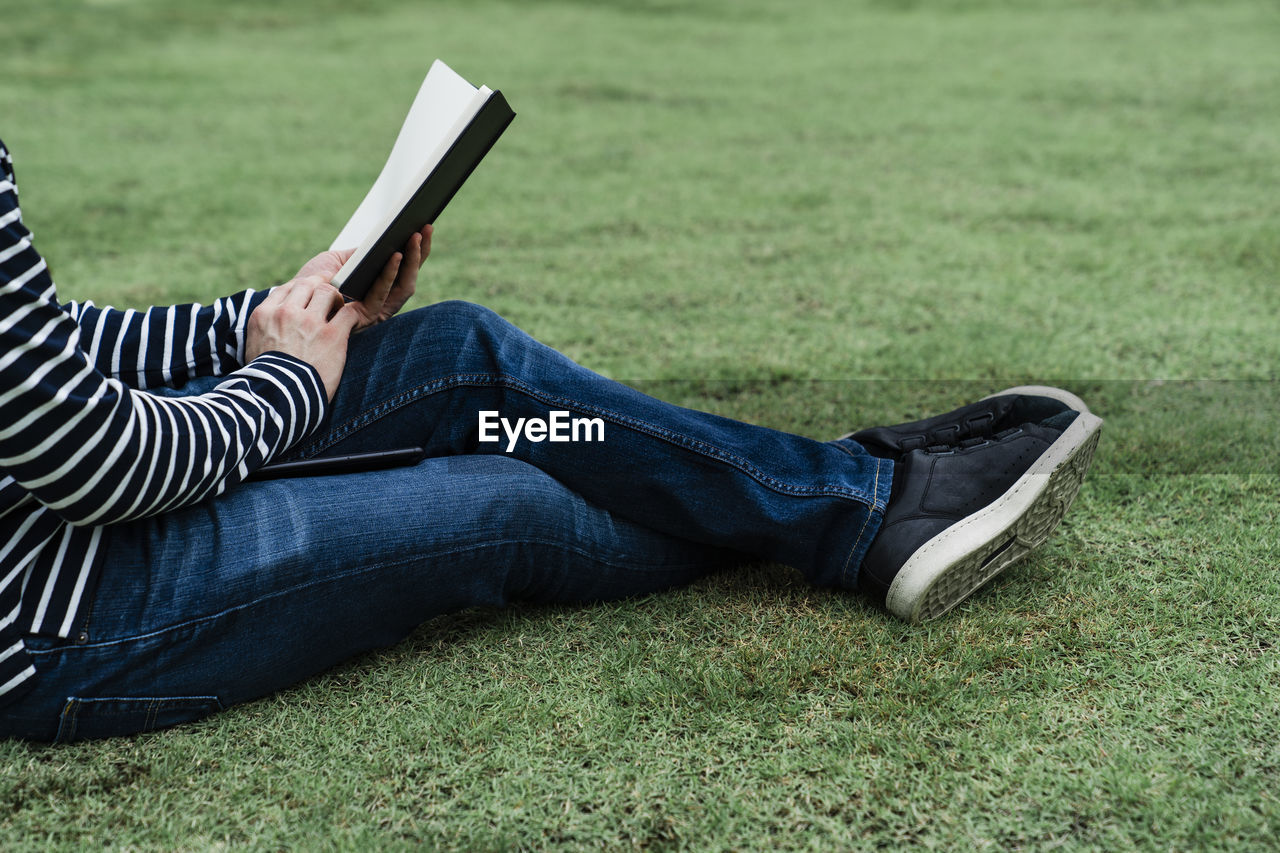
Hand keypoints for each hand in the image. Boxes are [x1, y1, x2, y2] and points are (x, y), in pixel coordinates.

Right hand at [245, 276, 355, 400]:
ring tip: (340, 308)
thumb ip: (265, 329)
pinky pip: (349, 313)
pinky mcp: (332, 335)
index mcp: (264, 314)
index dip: (301, 288)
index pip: (286, 288)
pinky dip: (354, 314)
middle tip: (330, 291)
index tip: (309, 292)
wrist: (276, 399)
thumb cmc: (265, 378)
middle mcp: (286, 313)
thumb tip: (274, 325)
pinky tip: (354, 321)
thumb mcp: (253, 347)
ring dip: (337, 298)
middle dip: (321, 285)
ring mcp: (309, 322)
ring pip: (328, 292)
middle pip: (308, 284)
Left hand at [295, 225, 432, 331]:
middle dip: (420, 252)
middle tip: (426, 227)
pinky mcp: (365, 317)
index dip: (418, 249)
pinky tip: (395, 254)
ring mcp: (376, 311)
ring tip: (414, 237)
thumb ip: (361, 252)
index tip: (426, 225)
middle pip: (410, 277)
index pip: (405, 268)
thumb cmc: (312, 280)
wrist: (289, 300)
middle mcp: (382, 301)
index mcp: (379, 287)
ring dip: (411, 261)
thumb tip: (385, 238)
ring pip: (403, 287)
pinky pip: (382, 295)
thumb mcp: (338, 260)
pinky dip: (390, 274)